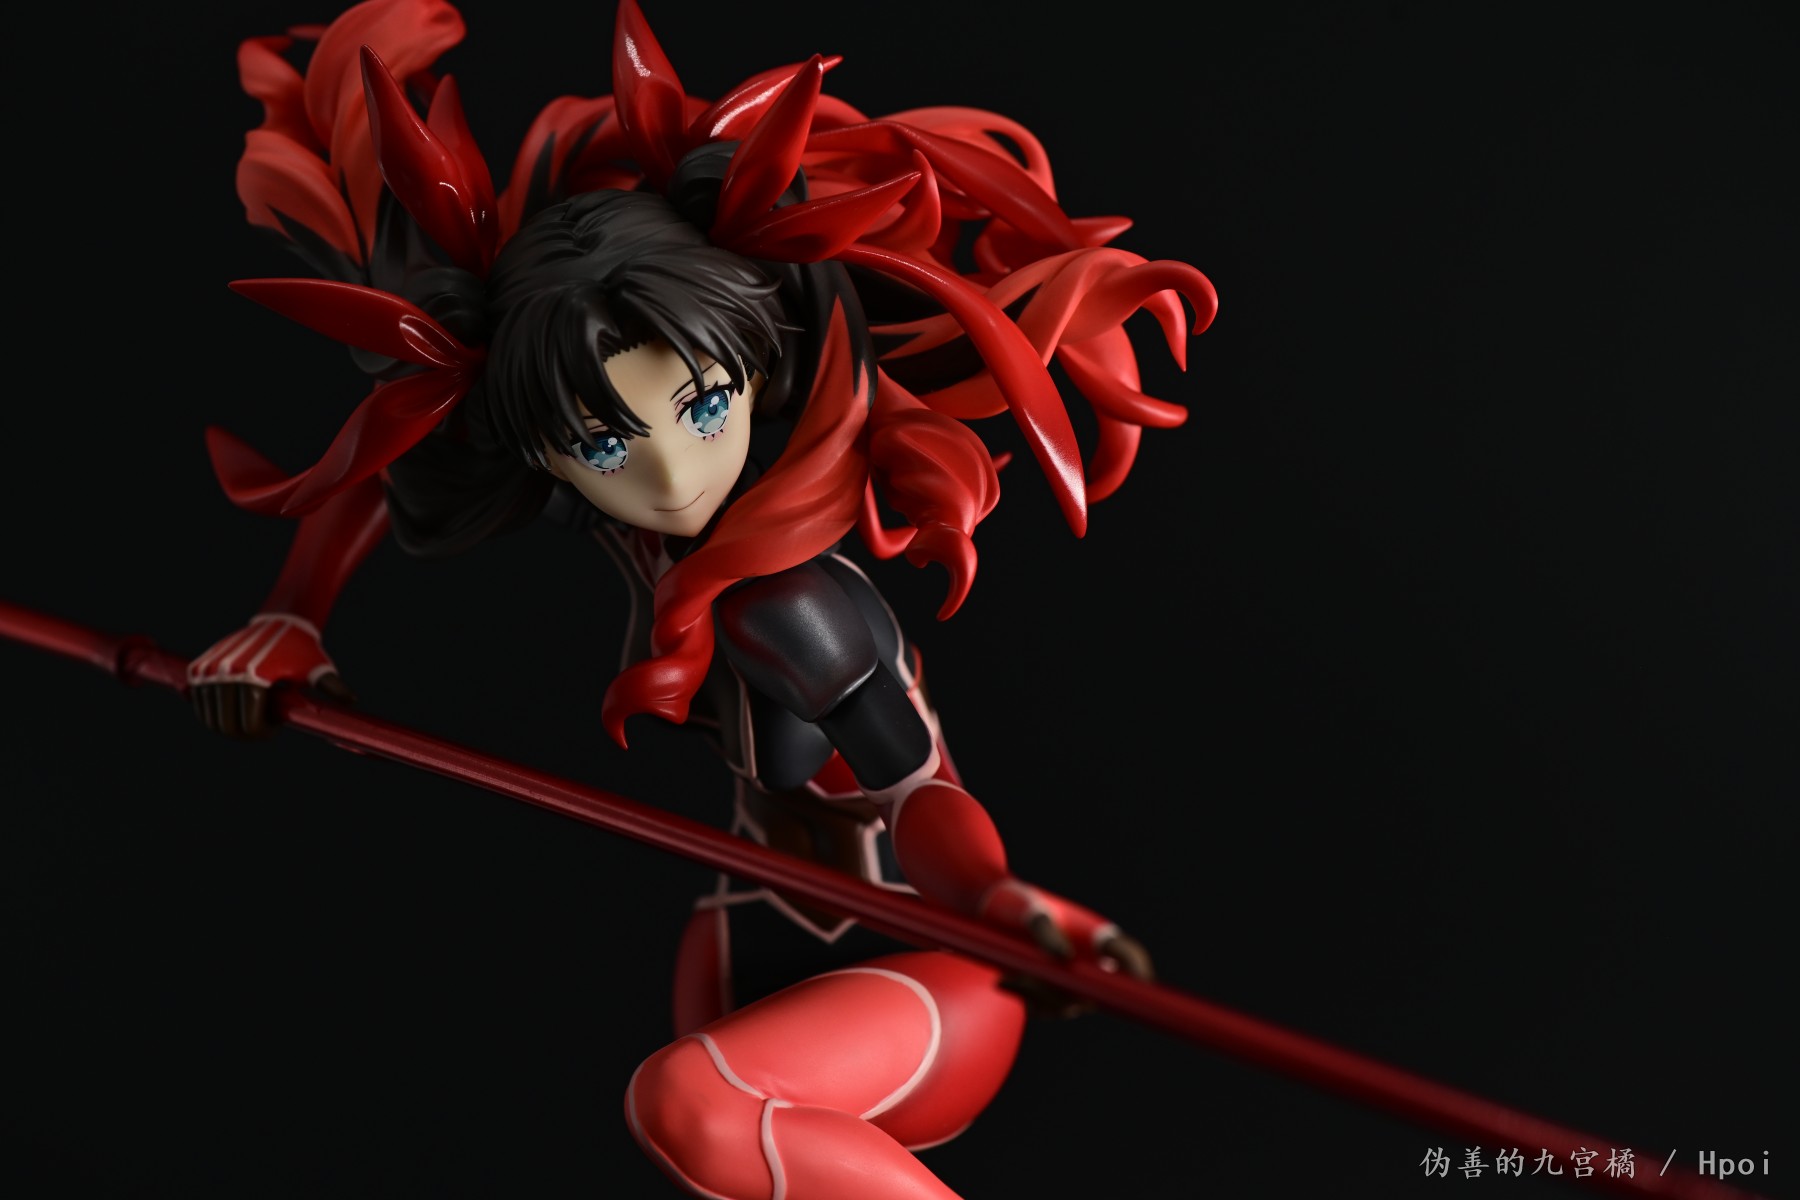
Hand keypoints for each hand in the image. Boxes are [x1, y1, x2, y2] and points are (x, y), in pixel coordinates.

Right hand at [185, 613, 354, 738]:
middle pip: (227, 726)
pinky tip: (233, 706)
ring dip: (229, 724)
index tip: (274, 726)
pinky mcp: (199, 667)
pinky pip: (199, 704)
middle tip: (262, 725)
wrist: (280, 622)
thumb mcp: (317, 667)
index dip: (263, 733)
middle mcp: (226, 672)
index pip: (248, 726)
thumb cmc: (303, 649)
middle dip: (245, 732)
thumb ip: (331, 685)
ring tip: (251, 713)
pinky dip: (212, 712)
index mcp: (253, 675)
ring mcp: (209, 670)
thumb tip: (351, 700)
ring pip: (210, 719)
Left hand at [981, 878, 1154, 1018]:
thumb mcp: (1029, 910)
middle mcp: (1087, 961)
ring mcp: (1068, 978)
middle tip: (1031, 978)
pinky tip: (1004, 981)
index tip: (1141, 982)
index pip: (1128, 956)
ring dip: (1041, 996)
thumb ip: (1045, 930)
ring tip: (1012, 976)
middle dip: (1068, 992)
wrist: (986, 909)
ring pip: (1069, 1004)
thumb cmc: (1016, 902)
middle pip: (1097, 992)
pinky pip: (1046, 1009)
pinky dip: (1027, 999)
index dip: (1138, 970)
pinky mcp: (1047, 991)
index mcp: (1094, 936)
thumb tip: (1062, 958)